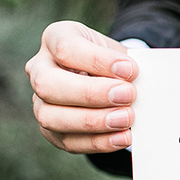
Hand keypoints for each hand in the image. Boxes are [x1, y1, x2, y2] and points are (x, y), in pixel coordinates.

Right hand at [26, 20, 138, 152]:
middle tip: (127, 95)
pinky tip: (124, 137)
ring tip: (127, 119)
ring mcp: (40, 102)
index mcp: (55, 38)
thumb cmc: (116, 63)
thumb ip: (126, 66)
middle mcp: (40, 69)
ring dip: (93, 121)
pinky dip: (99, 142)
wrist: (114, 80)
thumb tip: (139, 83)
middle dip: (90, 93)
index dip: (98, 61)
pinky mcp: (51, 130)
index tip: (130, 70)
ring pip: (50, 117)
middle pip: (48, 84)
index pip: (65, 48)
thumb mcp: (120, 53)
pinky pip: (68, 141)